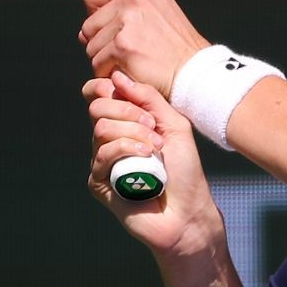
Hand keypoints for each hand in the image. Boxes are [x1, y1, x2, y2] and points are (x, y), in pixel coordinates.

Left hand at [79, 0, 210, 96]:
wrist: (194, 71)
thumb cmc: (178, 48)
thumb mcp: (158, 10)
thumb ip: (124, 8)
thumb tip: (85, 30)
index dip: (96, 14)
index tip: (110, 27)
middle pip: (88, 24)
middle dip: (101, 42)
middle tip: (126, 49)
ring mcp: (128, 20)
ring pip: (91, 45)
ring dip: (105, 59)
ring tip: (131, 60)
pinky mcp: (122, 46)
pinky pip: (97, 63)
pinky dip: (109, 72)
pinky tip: (129, 70)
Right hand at [85, 71, 220, 255]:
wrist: (188, 210)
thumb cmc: (185, 170)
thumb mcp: (174, 125)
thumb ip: (148, 99)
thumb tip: (116, 76)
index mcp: (125, 123)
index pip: (99, 95)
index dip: (107, 87)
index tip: (128, 92)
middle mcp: (109, 140)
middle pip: (98, 107)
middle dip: (129, 111)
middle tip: (154, 127)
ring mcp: (102, 161)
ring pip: (100, 128)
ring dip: (134, 133)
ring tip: (157, 149)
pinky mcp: (98, 182)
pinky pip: (103, 153)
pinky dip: (127, 149)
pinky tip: (147, 159)